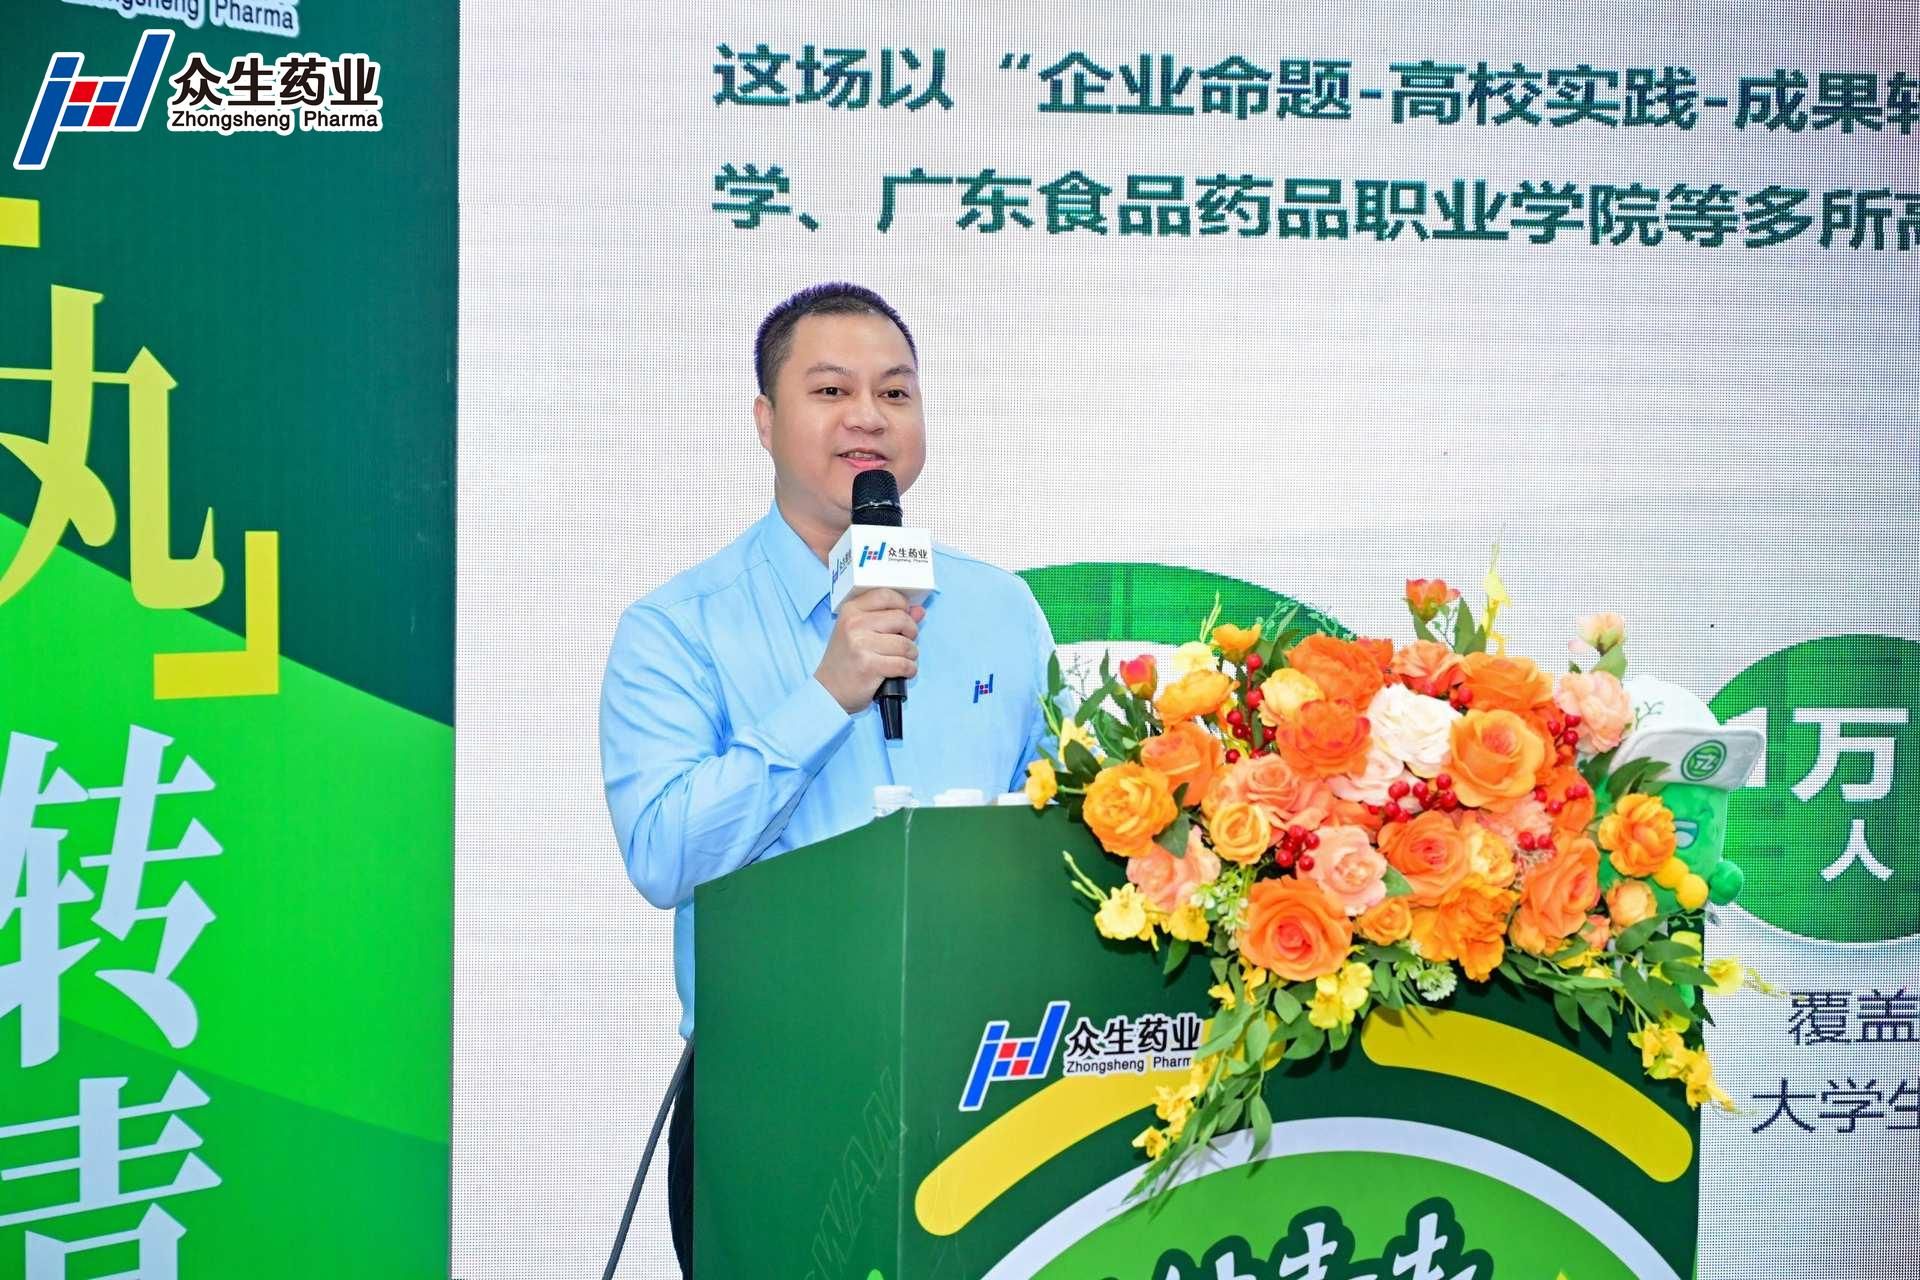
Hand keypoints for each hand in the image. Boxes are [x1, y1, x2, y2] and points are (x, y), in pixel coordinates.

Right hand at [815, 589, 924, 713]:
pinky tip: (902, 672)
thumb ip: (890, 618)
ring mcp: (861, 645)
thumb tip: (919, 611)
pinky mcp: (869, 666)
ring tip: (902, 659)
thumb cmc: (847, 660)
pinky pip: (904, 664)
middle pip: (901, 618)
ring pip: (906, 644)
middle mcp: (854, 625)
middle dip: (911, 632)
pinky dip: (909, 670)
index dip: (902, 604)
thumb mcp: (860, 632)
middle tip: (905, 642)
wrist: (829, 690)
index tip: (905, 615)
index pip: (885, 595)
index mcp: (850, 611)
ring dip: (911, 654)